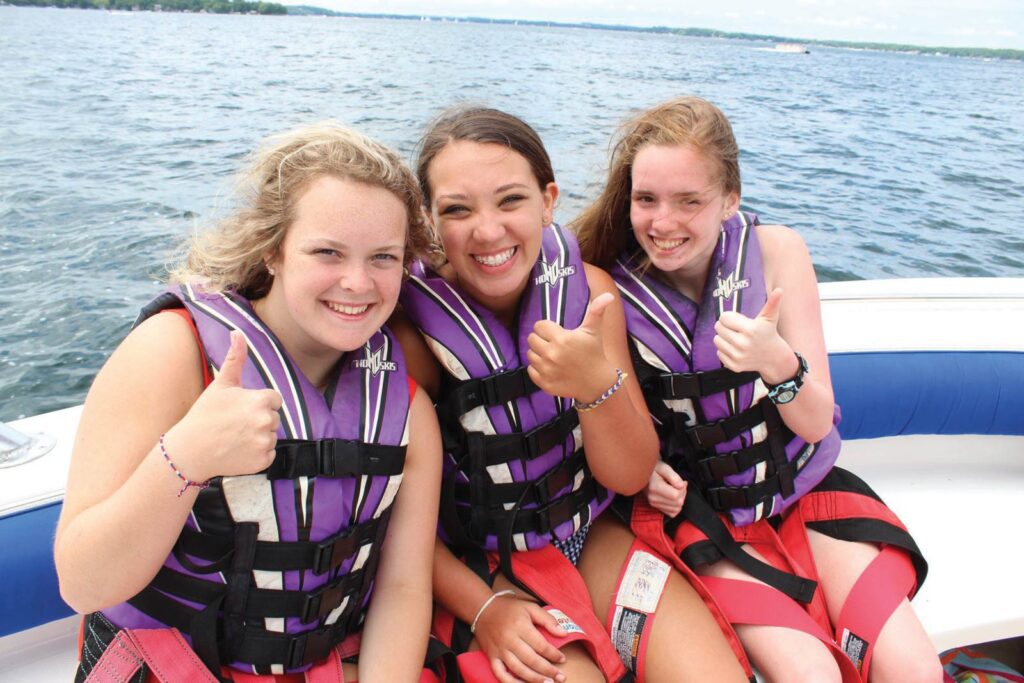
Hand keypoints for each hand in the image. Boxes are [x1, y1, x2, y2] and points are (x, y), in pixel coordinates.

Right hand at [167, 331, 282, 480]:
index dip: (258, 403)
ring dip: (258, 437)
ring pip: (271, 436)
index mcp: (260, 400)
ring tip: (234, 437)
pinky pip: (268, 455)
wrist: (190, 451)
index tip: (240, 409)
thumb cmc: (204, 414)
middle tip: (234, 424)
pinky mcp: (262, 461)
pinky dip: (256, 455)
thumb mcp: (221, 384)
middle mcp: (266, 421)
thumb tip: (237, 332)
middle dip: (258, 420)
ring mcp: (264, 442)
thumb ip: (235, 358)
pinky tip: (238, 451)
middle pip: (274, 418)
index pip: (274, 400)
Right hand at [474, 594, 567, 682]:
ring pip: (518, 669)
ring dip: (534, 679)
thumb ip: (548, 619)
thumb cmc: (510, 609)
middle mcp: (509, 639)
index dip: (553, 654)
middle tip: (561, 677)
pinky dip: (511, 682)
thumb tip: (564, 633)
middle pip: (531, 659)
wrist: (484, 609)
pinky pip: (500, 674)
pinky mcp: (492, 657)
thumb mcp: (530, 607)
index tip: (563, 659)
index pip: (540, 645)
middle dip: (548, 670)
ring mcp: (500, 650)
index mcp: (520, 626)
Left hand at [526, 292, 615, 400]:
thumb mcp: (594, 331)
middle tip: (552, 343)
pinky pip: (530, 370)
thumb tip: (609, 295)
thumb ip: (597, 310)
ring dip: (538, 353)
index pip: (539, 326)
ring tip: (551, 354)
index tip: (555, 332)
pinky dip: (537, 368)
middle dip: (540, 339)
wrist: (598, 382)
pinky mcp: (544, 383)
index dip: (546, 327)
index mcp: (562, 339)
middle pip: (531, 339)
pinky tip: (549, 367)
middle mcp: (552, 354)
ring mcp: (547, 370)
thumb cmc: (594, 353)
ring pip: (530, 354)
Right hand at [645, 460, 686, 516]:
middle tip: (680, 485)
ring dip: (680, 500)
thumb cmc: (654, 468)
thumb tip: (682, 486)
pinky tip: (673, 498)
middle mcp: (653, 498)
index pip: (676, 495)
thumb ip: (674, 477)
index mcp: (654, 488)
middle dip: (683, 493)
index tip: (682, 481)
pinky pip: (672, 513)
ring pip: (677, 509)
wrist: (643, 473)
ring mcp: (654, 504)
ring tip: (676, 490)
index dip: (683, 489)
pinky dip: (676, 507)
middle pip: (678, 503)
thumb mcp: (664, 467)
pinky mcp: (656, 507)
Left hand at [713, 288, 791, 378]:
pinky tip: (736, 349)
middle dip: (725, 326)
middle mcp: (743, 344)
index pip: (724, 317)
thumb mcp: (769, 318)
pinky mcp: (734, 366)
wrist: (773, 358)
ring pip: (717, 340)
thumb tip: (779, 290)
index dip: (729, 317)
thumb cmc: (768, 334)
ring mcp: (738, 356)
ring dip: (724, 338)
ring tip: (735, 338)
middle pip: (719, 328)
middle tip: (736, 329)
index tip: (737, 320)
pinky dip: (725, 350)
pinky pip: (719, 353)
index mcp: (750, 330)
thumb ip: (772, 303)